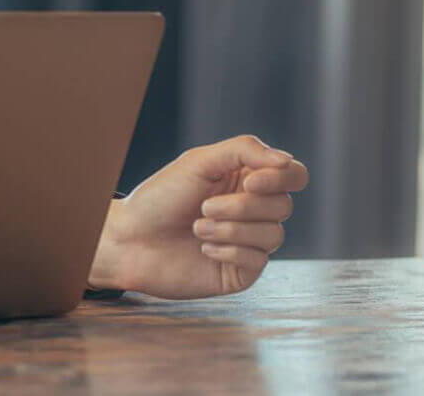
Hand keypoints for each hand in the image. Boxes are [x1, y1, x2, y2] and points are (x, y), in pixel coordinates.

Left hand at [88, 134, 308, 298]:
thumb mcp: (200, 161)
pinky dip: (229, 250)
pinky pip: (258, 260)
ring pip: (274, 234)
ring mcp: (249, 242)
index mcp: (248, 180)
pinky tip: (203, 248)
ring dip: (231, 229)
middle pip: (284, 205)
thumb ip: (245, 151)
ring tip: (197, 227)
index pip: (294, 175)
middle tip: (204, 207)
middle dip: (242, 206)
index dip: (281, 178)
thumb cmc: (161, 197)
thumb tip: (287, 161)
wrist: (130, 239)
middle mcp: (254, 211)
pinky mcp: (241, 271)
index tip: (249, 182)